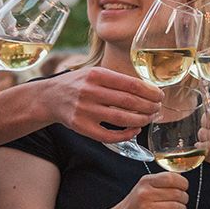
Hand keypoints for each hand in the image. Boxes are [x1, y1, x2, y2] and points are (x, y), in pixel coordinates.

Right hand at [44, 66, 161, 143]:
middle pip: (129, 102)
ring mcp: (85, 110)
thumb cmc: (79, 84)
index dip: (150, 91)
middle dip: (149, 107)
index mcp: (96, 74)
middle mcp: (90, 91)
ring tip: (149, 118)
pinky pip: (108, 136)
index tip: (160, 95)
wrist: (50, 97)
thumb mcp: (95, 72)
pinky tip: (134, 131)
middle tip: (158, 108)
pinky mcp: (81, 127)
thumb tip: (148, 89)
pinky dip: (125, 135)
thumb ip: (117, 79)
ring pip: (121, 119)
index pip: (131, 84)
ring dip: (141, 120)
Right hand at [110, 171, 188, 208]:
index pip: (170, 178)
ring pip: (177, 207)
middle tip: (182, 200)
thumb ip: (162, 181)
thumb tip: (180, 176)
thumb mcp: (145, 186)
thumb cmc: (136, 203)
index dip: (182, 182)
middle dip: (184, 198)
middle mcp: (145, 194)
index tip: (184, 186)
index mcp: (146, 182)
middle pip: (177, 193)